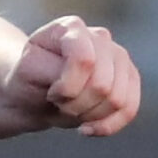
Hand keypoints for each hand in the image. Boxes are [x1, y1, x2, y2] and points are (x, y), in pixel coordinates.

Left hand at [10, 15, 140, 136]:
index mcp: (71, 28)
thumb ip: (54, 68)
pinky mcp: (130, 78)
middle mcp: (100, 37)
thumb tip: (87, 66)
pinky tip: (87, 128)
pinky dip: (107, 125)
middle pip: (102, 85)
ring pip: (117, 100)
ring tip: (70, 108)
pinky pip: (129, 109)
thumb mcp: (27, 74)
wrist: (34, 94)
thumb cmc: (28, 81)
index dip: (66, 88)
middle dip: (75, 105)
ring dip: (88, 115)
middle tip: (58, 102)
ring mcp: (118, 56)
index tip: (50, 92)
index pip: (85, 61)